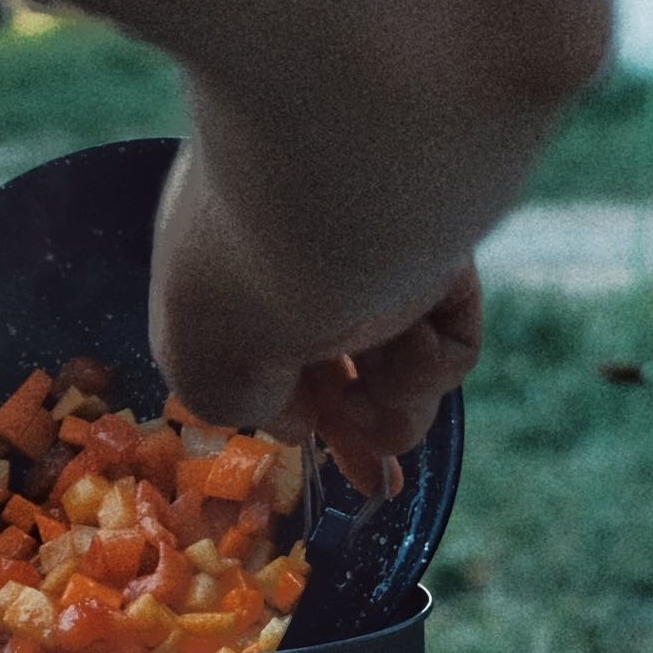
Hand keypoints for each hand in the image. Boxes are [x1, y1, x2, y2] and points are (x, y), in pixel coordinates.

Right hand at [150, 155, 481, 496]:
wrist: (340, 172)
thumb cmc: (245, 270)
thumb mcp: (202, 362)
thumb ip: (230, 397)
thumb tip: (296, 417)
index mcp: (223, 262)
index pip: (267, 346)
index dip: (295, 414)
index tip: (324, 464)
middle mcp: (301, 251)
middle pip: (342, 364)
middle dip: (359, 427)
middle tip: (379, 480)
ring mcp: (376, 251)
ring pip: (401, 365)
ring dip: (393, 405)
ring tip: (376, 401)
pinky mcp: (446, 252)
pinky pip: (450, 338)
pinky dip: (433, 365)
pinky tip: (410, 347)